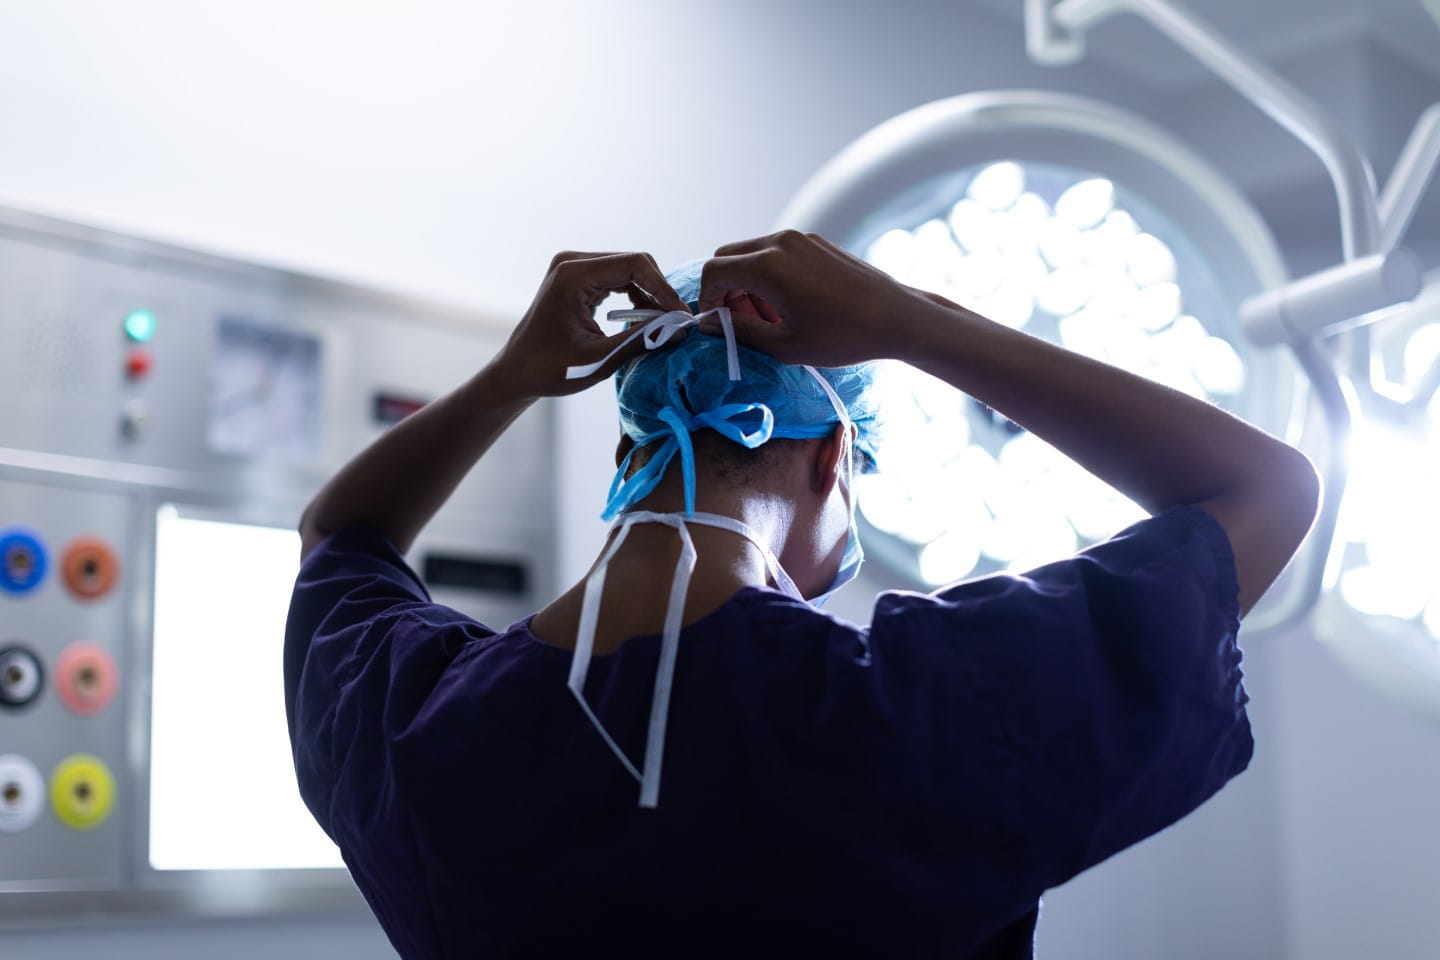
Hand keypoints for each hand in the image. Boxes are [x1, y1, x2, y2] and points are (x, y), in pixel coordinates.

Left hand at [491, 251, 689, 397]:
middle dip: (659, 290)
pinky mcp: (576, 277)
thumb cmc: (550, 370)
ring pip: (628, 269)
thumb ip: (641, 340)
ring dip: (649, 293)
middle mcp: (572, 262)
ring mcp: (573, 267)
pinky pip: (617, 277)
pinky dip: (635, 295)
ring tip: (663, 322)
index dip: (663, 288)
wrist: (517, 373)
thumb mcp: (600, 359)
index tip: (681, 315)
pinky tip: (644, 318)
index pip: (634, 264)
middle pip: (633, 262)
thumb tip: (680, 329)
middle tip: (677, 321)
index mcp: (573, 276)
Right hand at [695, 230, 937, 366]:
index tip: (718, 325)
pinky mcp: (817, 242)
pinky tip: (792, 305)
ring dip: (748, 284)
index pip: (713, 272)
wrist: (896, 317)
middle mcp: (780, 242)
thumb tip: (709, 324)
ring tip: (770, 319)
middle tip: (744, 322)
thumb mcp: (784, 345)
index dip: (706, 301)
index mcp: (767, 265)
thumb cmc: (843, 336)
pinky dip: (770, 275)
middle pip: (728, 257)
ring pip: (753, 254)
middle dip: (727, 290)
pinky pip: (778, 252)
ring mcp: (801, 238)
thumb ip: (739, 331)